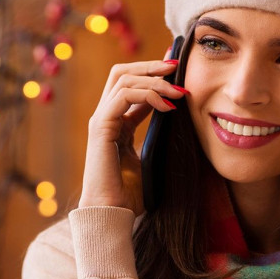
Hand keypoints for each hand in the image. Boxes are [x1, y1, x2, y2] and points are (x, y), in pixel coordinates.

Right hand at [79, 57, 184, 213]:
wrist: (113, 213)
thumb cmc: (131, 194)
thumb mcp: (151, 157)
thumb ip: (157, 136)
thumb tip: (178, 121)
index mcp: (117, 123)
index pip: (130, 85)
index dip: (153, 75)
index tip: (178, 74)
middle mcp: (106, 117)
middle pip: (122, 72)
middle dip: (151, 65)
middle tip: (176, 66)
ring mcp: (101, 120)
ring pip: (123, 79)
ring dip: (154, 80)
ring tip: (178, 91)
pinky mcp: (101, 127)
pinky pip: (123, 96)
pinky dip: (146, 94)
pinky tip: (166, 106)